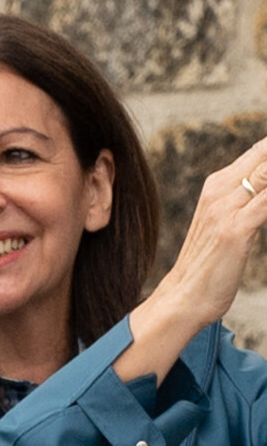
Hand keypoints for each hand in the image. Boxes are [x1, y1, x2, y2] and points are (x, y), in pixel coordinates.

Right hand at [157, 136, 266, 328]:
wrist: (185, 295)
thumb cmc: (209, 262)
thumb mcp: (225, 222)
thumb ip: (246, 200)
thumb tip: (263, 188)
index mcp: (216, 185)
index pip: (258, 151)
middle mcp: (219, 190)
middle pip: (264, 153)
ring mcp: (225, 209)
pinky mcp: (235, 230)